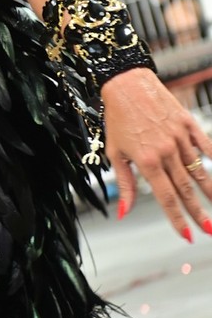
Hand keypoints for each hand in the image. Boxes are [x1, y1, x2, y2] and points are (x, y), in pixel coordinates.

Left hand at [102, 68, 211, 238]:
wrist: (127, 83)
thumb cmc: (118, 118)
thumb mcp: (114, 152)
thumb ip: (124, 184)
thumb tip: (123, 211)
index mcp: (146, 160)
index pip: (165, 197)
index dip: (177, 218)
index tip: (187, 235)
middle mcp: (165, 150)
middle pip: (186, 188)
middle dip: (198, 211)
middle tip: (208, 229)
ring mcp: (179, 136)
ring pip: (198, 170)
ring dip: (210, 191)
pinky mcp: (187, 123)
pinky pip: (205, 145)